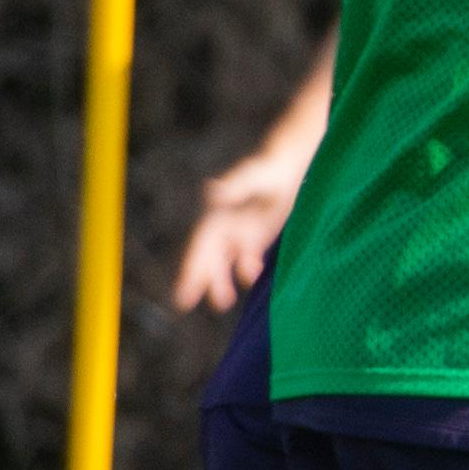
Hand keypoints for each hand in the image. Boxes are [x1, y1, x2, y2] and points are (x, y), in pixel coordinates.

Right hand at [175, 155, 301, 311]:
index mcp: (217, 215)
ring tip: (222, 302)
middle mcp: (224, 226)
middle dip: (197, 280)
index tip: (183, 289)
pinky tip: (252, 276)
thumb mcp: (250, 174)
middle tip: (184, 303)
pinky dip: (246, 268)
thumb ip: (232, 185)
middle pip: (208, 258)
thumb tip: (211, 188)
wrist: (284, 166)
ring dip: (220, 280)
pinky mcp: (256, 234)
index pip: (200, 247)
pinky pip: (247, 256)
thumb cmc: (266, 167)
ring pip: (224, 261)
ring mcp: (239, 232)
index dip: (191, 268)